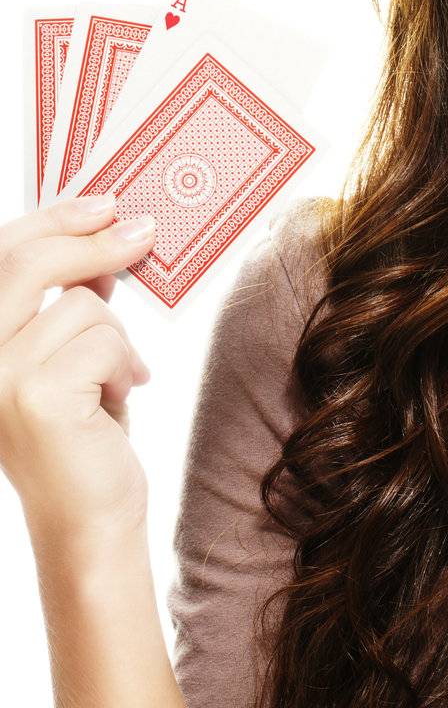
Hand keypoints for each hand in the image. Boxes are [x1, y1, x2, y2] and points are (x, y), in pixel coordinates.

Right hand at [0, 193, 156, 549]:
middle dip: (92, 238)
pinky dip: (124, 364)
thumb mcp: (66, 352)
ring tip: (115, 378)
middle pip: (27, 261)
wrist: (89, 522)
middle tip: (144, 231)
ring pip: (81, 304)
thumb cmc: (80, 432)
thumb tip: (104, 231)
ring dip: (116, 335)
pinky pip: (104, 340)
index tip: (103, 202)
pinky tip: (119, 400)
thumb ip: (64, 298)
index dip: (49, 219)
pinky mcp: (34, 396)